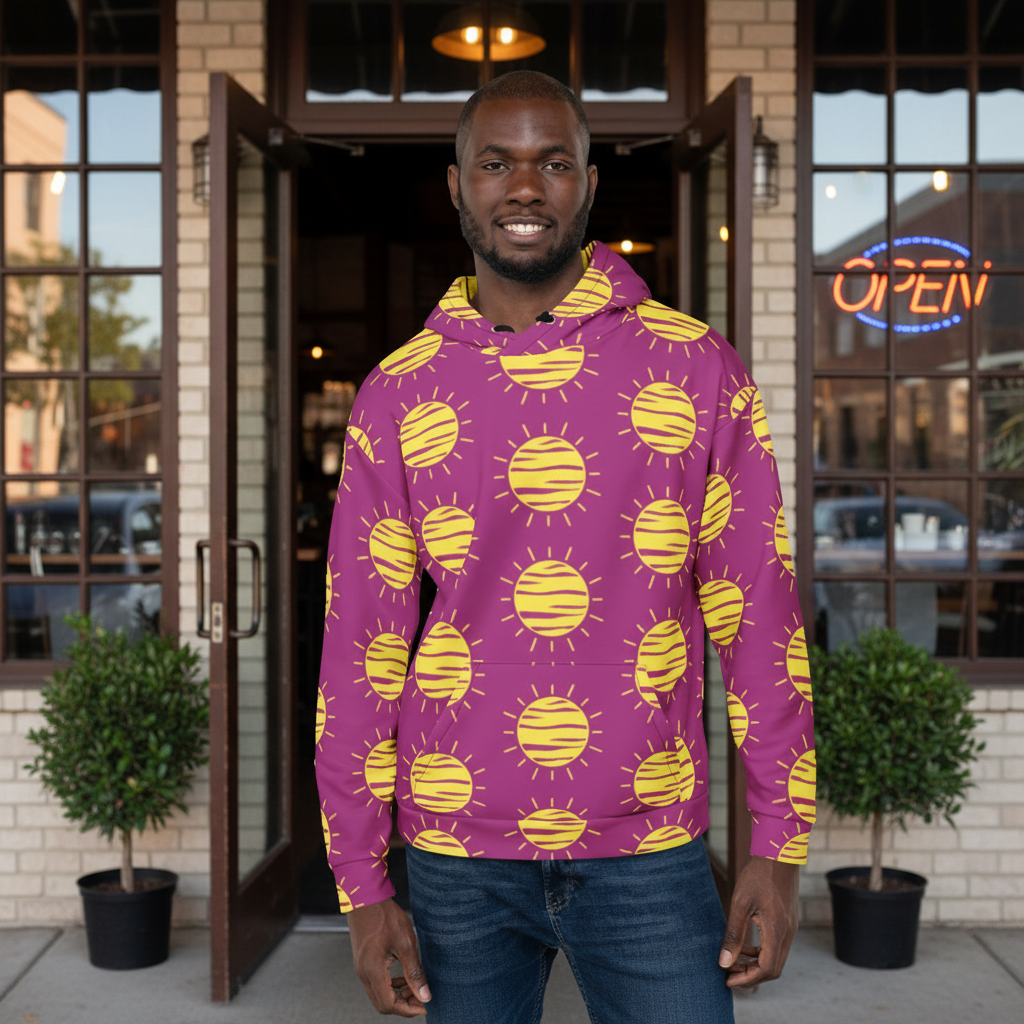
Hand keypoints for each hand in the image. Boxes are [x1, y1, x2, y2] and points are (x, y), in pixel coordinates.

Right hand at [348, 899, 431, 1016]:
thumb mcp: (406, 943)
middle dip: (403, 1005)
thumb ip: (414, 972)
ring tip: (414, 986)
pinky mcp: (362, 960)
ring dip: (397, 995)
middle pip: (382, 1004)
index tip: (424, 1005)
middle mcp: (363, 973)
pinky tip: (402, 975)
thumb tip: (424, 995)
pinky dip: (390, 985)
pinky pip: (375, 982)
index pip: (389, 1005)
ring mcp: (360, 967)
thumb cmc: (384, 916)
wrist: (365, 897)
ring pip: (378, 994)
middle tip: (420, 996)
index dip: (408, 1010)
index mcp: (373, 970)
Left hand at [718, 855, 799, 988]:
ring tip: (734, 960)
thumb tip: (724, 962)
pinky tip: (746, 944)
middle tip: (728, 973)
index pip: (766, 969)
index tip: (727, 980)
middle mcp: (788, 933)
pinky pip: (777, 945)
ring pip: (776, 958)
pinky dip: (762, 951)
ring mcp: (791, 927)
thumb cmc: (758, 875)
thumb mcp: (740, 903)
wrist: (778, 853)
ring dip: (756, 963)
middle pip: (773, 968)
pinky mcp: (789, 921)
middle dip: (751, 974)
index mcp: (777, 931)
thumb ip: (733, 934)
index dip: (747, 979)